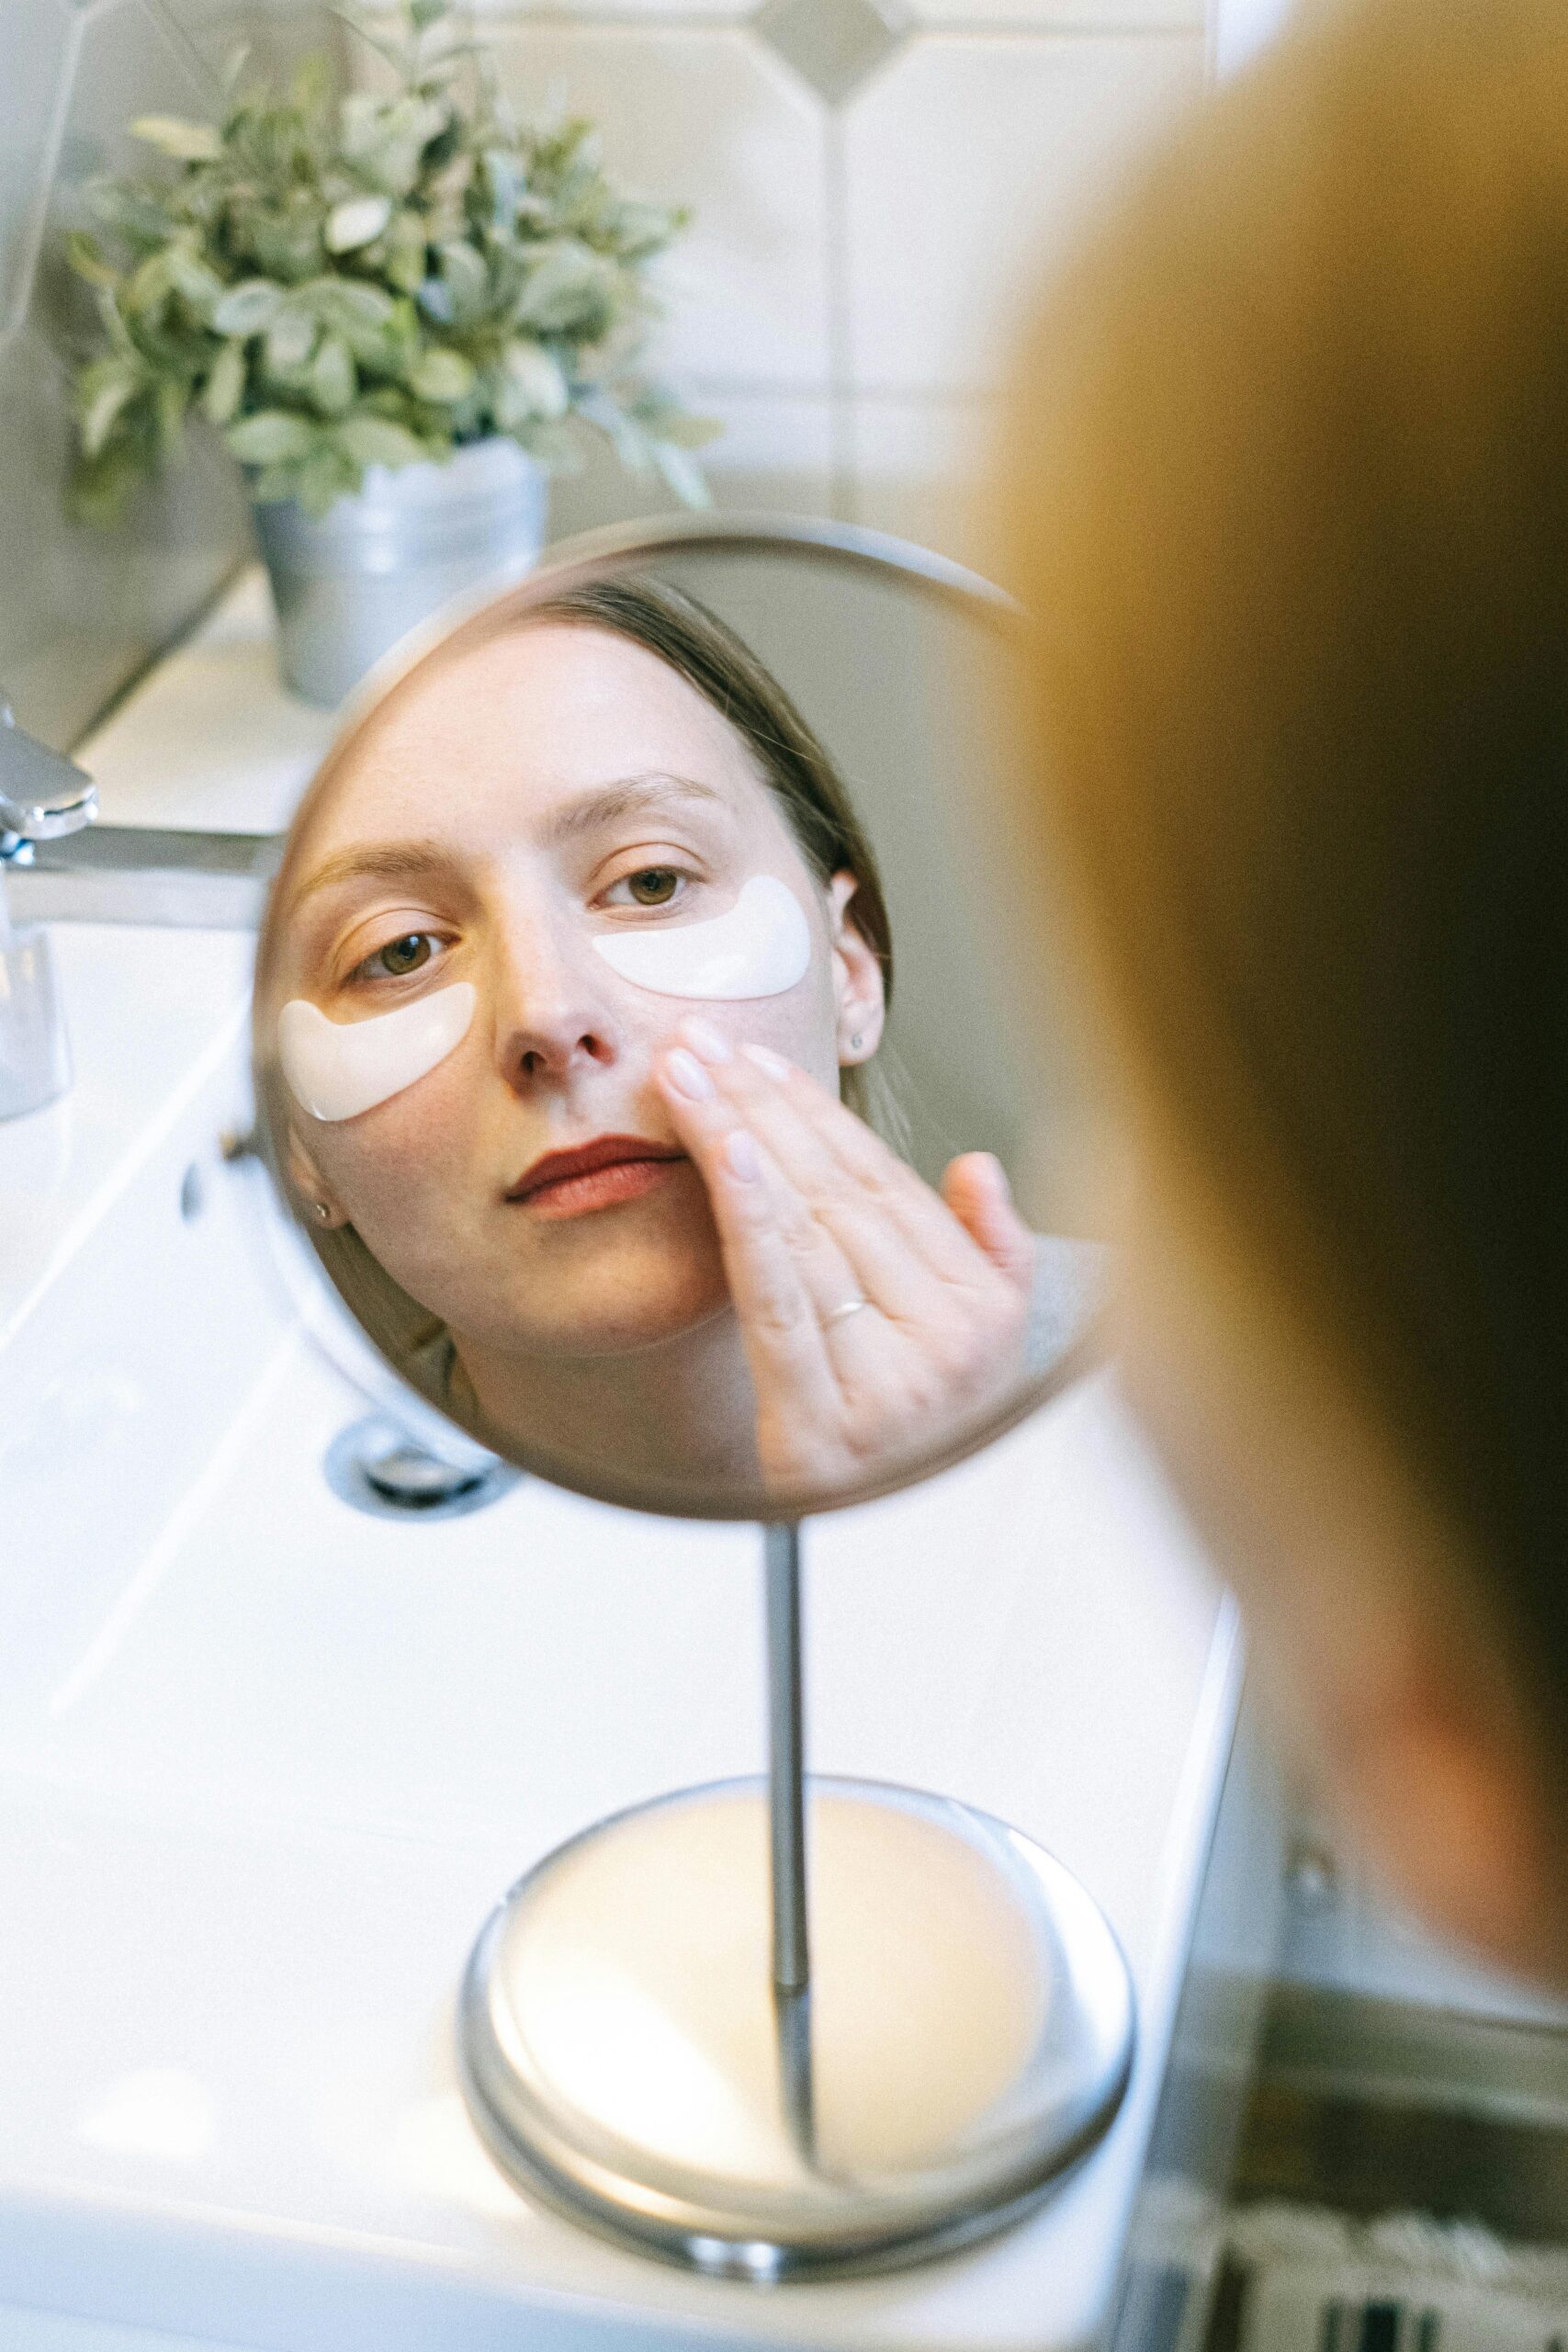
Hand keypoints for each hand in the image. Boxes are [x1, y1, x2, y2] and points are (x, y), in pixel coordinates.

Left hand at [655, 1018, 1035, 1496]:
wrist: (893, 1572)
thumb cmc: (920, 1445)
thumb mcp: (989, 1349)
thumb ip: (993, 1254)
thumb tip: (978, 1167)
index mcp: (984, 1310)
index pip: (883, 1185)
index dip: (813, 1114)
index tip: (756, 1058)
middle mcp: (948, 1341)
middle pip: (835, 1197)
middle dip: (758, 1107)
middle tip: (696, 1041)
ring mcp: (892, 1384)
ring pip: (803, 1233)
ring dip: (736, 1140)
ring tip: (685, 1077)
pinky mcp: (826, 1425)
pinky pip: (782, 1300)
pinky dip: (753, 1218)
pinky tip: (726, 1156)